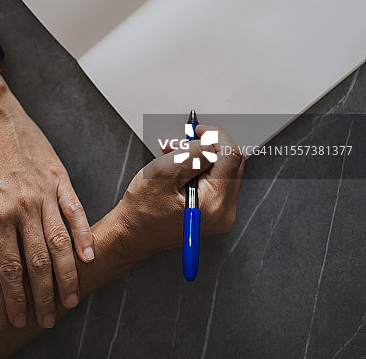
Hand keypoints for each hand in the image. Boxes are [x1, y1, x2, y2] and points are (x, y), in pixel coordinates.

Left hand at [0, 67, 93, 329]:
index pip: (10, 268)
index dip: (15, 297)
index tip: (18, 317)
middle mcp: (25, 207)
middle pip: (39, 262)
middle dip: (44, 295)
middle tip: (50, 318)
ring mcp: (45, 192)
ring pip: (61, 242)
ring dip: (68, 274)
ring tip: (72, 297)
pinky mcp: (60, 177)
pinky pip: (76, 211)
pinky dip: (84, 235)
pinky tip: (90, 255)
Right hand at [114, 125, 243, 262]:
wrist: (135, 234)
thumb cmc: (143, 209)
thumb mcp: (164, 172)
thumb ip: (192, 154)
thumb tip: (209, 140)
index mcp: (214, 203)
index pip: (231, 156)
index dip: (215, 136)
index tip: (198, 131)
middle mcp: (224, 211)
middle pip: (231, 162)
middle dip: (208, 145)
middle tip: (183, 142)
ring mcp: (222, 213)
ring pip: (224, 169)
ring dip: (202, 155)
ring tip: (175, 155)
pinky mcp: (216, 211)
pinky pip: (217, 180)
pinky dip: (201, 168)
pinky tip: (181, 167)